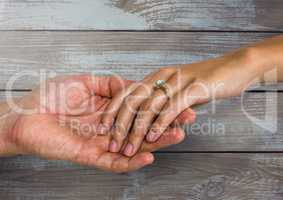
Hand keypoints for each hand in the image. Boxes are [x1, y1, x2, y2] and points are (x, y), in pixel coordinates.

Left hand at [4, 74, 192, 172]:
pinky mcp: (91, 156)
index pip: (140, 110)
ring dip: (156, 143)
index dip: (159, 107)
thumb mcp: (86, 82)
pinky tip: (149, 156)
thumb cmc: (51, 95)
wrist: (25, 113)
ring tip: (177, 136)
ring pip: (134, 146)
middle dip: (166, 125)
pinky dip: (132, 162)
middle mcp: (110, 127)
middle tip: (188, 120)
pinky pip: (115, 163)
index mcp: (109, 110)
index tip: (179, 101)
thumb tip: (134, 84)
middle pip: (142, 129)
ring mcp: (102, 143)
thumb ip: (111, 85)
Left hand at [102, 48, 263, 156]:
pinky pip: (171, 108)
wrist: (236, 66)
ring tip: (128, 147)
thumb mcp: (179, 85)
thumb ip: (164, 97)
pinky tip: (151, 137)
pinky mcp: (194, 88)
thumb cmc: (206, 80)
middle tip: (113, 143)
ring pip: (149, 107)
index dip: (113, 109)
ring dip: (137, 130)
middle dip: (120, 123)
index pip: (127, 91)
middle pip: (133, 100)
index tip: (103, 127)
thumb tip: (149, 116)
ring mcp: (178, 81)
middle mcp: (163, 76)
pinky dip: (159, 123)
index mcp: (157, 75)